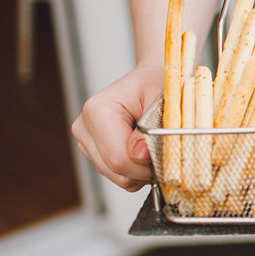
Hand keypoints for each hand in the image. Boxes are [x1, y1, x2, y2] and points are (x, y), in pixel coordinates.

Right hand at [71, 64, 163, 191]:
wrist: (152, 78)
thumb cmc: (161, 83)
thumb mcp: (166, 99)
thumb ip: (156, 127)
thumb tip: (140, 154)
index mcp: (98, 111)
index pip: (119, 160)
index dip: (148, 166)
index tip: (169, 154)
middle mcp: (85, 127)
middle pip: (117, 172)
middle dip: (147, 169)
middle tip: (166, 148)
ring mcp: (86, 141)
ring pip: (119, 177)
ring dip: (143, 169)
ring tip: (155, 143)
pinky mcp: (93, 151)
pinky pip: (120, 175)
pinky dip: (137, 169)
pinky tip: (146, 148)